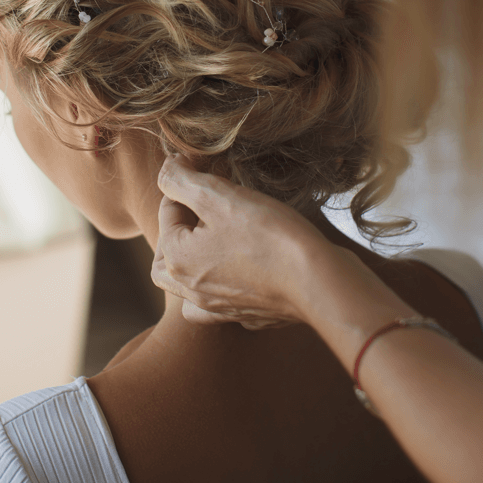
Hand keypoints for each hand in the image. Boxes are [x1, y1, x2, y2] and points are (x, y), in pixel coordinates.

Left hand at [152, 156, 342, 328]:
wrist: (318, 282)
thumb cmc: (268, 236)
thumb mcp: (219, 196)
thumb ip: (181, 180)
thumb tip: (165, 169)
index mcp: (177, 261)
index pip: (167, 211)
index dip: (186, 182)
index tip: (206, 167)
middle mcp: (192, 291)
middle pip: (165, 261)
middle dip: (175, 230)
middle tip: (198, 208)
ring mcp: (221, 308)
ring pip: (188, 292)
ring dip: (190, 268)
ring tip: (209, 244)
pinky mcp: (250, 316)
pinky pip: (224, 305)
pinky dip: (223, 289)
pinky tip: (240, 272)